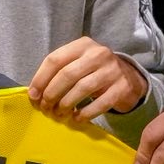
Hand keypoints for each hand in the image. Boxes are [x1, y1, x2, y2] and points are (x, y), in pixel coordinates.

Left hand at [29, 38, 145, 120]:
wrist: (130, 78)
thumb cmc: (95, 72)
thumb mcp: (78, 63)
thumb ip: (58, 72)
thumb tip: (35, 93)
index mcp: (83, 45)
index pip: (55, 59)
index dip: (40, 79)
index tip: (33, 96)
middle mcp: (98, 54)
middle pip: (67, 74)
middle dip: (52, 94)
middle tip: (45, 108)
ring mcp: (112, 70)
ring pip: (82, 88)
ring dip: (66, 104)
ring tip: (59, 113)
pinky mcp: (122, 88)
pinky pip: (100, 104)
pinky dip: (85, 113)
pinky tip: (77, 118)